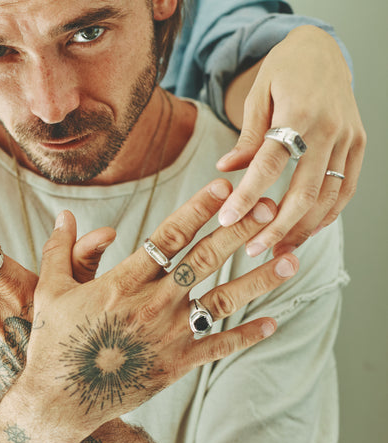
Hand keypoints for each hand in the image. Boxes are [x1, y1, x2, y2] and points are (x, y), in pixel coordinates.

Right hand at [19, 180, 299, 435]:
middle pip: (205, 260)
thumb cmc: (53, 341)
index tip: (224, 188)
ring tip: (290, 260)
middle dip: (239, 231)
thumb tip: (63, 215)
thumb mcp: (50, 290)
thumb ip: (61, 249)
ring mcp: (168, 335)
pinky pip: (218, 346)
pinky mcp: (176, 364)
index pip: (169, 236)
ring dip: (258, 279)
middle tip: (270, 209)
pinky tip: (273, 323)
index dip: (199, 209)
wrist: (61, 399)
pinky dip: (247, 336)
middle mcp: (152, 304)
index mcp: (123, 281)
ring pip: (223, 301)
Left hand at [218, 25, 365, 256]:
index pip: (269, 165)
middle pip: (304, 191)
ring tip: (277, 250)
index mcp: (299, 113)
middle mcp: (328, 129)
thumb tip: (225, 170)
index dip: (247, 196)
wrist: (323, 50)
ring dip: (303, 229)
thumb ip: (247, 137)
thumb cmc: (284, 71)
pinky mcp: (358, 144)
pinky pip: (346, 188)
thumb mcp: (258, 96)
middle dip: (276, 226)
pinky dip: (329, 214)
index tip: (226, 219)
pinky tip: (307, 231)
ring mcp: (348, 138)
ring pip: (328, 197)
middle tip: (251, 250)